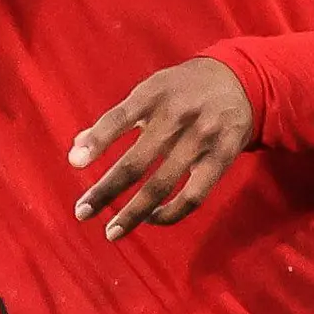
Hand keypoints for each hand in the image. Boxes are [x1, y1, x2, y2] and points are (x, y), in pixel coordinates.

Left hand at [69, 58, 256, 240]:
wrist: (239, 81)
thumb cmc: (180, 90)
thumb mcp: (149, 92)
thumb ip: (114, 119)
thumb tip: (76, 147)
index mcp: (153, 94)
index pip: (119, 118)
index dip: (98, 140)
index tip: (74, 163)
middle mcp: (177, 116)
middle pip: (136, 162)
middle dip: (105, 191)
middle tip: (81, 213)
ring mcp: (201, 139)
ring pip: (161, 185)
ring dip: (133, 213)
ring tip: (111, 232)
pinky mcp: (221, 159)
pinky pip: (193, 196)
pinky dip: (170, 214)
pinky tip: (150, 220)